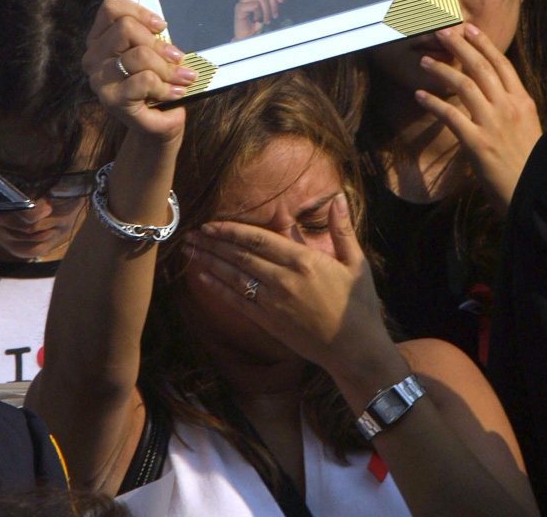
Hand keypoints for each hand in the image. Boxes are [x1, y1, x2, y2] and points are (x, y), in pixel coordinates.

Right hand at [83, 0, 194, 139]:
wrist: (155, 125)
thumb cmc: (154, 86)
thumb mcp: (153, 55)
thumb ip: (152, 37)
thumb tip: (162, 27)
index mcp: (100, 40)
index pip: (111, 9)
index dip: (139, 12)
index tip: (161, 26)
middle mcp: (94, 57)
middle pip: (126, 28)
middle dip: (159, 43)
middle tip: (177, 57)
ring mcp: (100, 79)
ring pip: (139, 55)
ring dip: (168, 68)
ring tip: (182, 78)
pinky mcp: (111, 99)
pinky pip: (145, 80)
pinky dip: (166, 86)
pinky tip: (174, 93)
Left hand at [183, 193, 390, 377]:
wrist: (355, 349)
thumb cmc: (357, 305)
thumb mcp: (356, 262)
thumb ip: (342, 229)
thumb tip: (339, 198)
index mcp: (303, 260)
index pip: (258, 239)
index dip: (231, 230)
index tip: (211, 224)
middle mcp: (283, 279)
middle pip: (240, 256)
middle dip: (213, 243)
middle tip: (190, 234)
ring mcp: (274, 302)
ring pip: (234, 277)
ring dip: (209, 263)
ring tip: (189, 251)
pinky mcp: (269, 322)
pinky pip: (238, 302)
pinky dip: (218, 289)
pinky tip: (202, 279)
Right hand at [233, 0, 290, 38]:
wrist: (251, 37)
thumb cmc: (262, 24)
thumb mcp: (275, 11)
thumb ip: (280, 1)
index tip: (282, 1)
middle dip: (274, 3)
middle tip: (275, 16)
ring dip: (267, 10)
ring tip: (267, 20)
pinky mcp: (239, 7)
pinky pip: (255, 5)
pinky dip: (259, 14)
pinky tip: (257, 20)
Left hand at [415, 23, 541, 209]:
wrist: (533, 194)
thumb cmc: (530, 166)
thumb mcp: (529, 129)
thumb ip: (512, 109)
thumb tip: (495, 93)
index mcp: (523, 103)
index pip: (502, 64)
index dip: (484, 44)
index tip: (469, 28)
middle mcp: (509, 108)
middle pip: (481, 67)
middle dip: (459, 46)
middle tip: (441, 32)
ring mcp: (493, 124)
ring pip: (464, 84)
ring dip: (441, 69)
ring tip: (424, 61)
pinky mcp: (477, 143)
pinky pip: (450, 115)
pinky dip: (433, 102)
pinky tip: (419, 95)